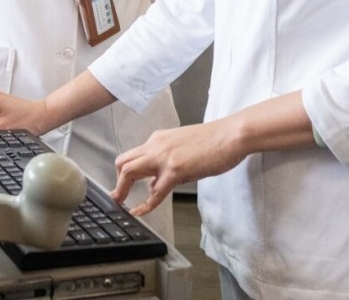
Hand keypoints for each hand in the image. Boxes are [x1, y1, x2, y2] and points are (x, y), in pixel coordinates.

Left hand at [111, 119, 246, 216]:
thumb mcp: (183, 146)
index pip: (133, 155)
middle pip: (123, 161)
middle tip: (117, 197)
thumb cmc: (214, 141)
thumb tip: (157, 180)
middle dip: (117, 181)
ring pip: (129, 171)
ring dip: (122, 189)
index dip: (124, 172)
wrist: (231, 135)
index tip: (122, 185)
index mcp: (159, 139)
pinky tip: (140, 212)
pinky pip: (154, 191)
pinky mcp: (175, 169)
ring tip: (121, 204)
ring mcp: (164, 157)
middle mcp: (156, 145)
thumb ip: (168, 160)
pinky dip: (145, 204)